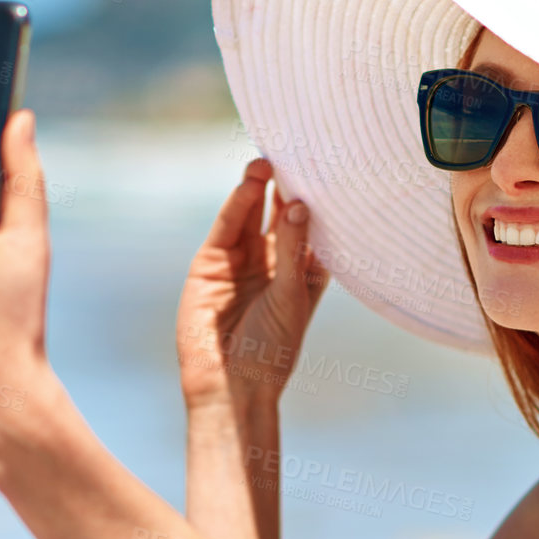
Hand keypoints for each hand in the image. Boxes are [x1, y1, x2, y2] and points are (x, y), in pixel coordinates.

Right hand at [175, 159, 329, 411]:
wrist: (230, 384)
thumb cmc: (273, 348)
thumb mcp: (291, 294)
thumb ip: (292, 247)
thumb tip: (299, 204)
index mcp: (302, 273)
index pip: (311, 229)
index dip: (317, 202)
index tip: (327, 169)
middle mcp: (273, 263)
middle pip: (279, 216)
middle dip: (286, 188)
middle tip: (295, 154)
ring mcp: (241, 262)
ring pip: (251, 216)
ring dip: (258, 189)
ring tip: (268, 162)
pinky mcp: (211, 264)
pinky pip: (227, 228)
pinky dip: (237, 205)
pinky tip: (250, 185)